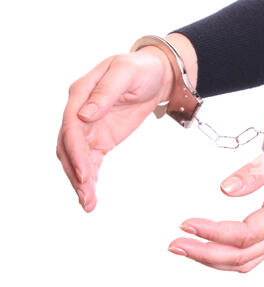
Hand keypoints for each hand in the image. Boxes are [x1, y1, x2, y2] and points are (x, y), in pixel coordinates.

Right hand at [56, 46, 172, 211]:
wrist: (157, 75)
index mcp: (81, 93)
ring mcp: (90, 127)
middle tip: (86, 196)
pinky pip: (91, 160)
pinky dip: (89, 177)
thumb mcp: (125, 73)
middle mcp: (80, 112)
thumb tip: (84, 115)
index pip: (71, 126)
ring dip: (80, 180)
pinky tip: (91, 194)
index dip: (76, 151)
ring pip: (77, 157)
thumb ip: (105, 93)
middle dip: (75, 173)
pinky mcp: (101, 138)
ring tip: (88, 203)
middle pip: (69, 146)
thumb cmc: (141, 69)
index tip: (85, 173)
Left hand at [168, 129, 263, 272]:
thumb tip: (225, 189)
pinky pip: (250, 254)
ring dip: (213, 259)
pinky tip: (208, 247)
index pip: (247, 234)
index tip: (186, 223)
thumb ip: (256, 171)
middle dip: (206, 254)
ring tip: (184, 247)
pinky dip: (226, 256)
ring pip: (246, 261)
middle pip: (243, 256)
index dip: (214, 232)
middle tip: (175, 244)